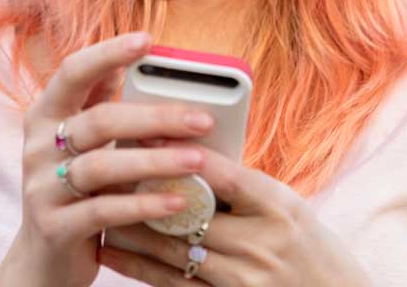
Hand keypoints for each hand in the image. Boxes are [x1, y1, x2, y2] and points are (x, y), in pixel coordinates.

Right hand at [0, 31, 218, 286]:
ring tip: (197, 161)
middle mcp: (36, 147)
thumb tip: (129, 63)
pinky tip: (178, 201)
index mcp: (44, 116)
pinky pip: (104, 211)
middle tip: (202, 119)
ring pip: (102, 165)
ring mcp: (40, 188)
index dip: (107, 52)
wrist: (42, 260)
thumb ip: (98, 106)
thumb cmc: (73, 192)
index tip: (148, 41)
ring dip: (155, 160)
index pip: (72, 72)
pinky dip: (144, 203)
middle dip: (155, 116)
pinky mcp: (54, 226)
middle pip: (99, 120)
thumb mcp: (79, 145)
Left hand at [97, 144, 372, 286]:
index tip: (146, 133)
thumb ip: (242, 185)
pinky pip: (171, 284)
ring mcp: (243, 279)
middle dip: (142, 188)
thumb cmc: (310, 247)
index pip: (222, 171)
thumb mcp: (288, 206)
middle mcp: (260, 242)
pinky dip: (137, 266)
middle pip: (187, 210)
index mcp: (278, 206)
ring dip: (129, 226)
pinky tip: (113, 250)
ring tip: (96, 204)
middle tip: (103, 167)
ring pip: (171, 248)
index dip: (180, 152)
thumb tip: (185, 153)